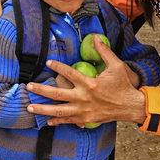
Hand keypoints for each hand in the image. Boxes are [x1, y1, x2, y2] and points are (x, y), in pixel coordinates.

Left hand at [27, 36, 145, 126]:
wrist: (130, 106)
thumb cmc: (123, 85)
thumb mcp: (116, 66)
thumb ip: (104, 52)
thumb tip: (96, 38)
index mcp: (89, 83)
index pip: (69, 73)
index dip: (58, 67)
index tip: (48, 63)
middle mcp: (83, 97)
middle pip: (57, 94)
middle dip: (41, 90)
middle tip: (29, 86)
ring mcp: (83, 110)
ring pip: (59, 111)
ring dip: (43, 109)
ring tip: (29, 107)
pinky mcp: (86, 119)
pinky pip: (68, 121)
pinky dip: (57, 121)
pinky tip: (47, 121)